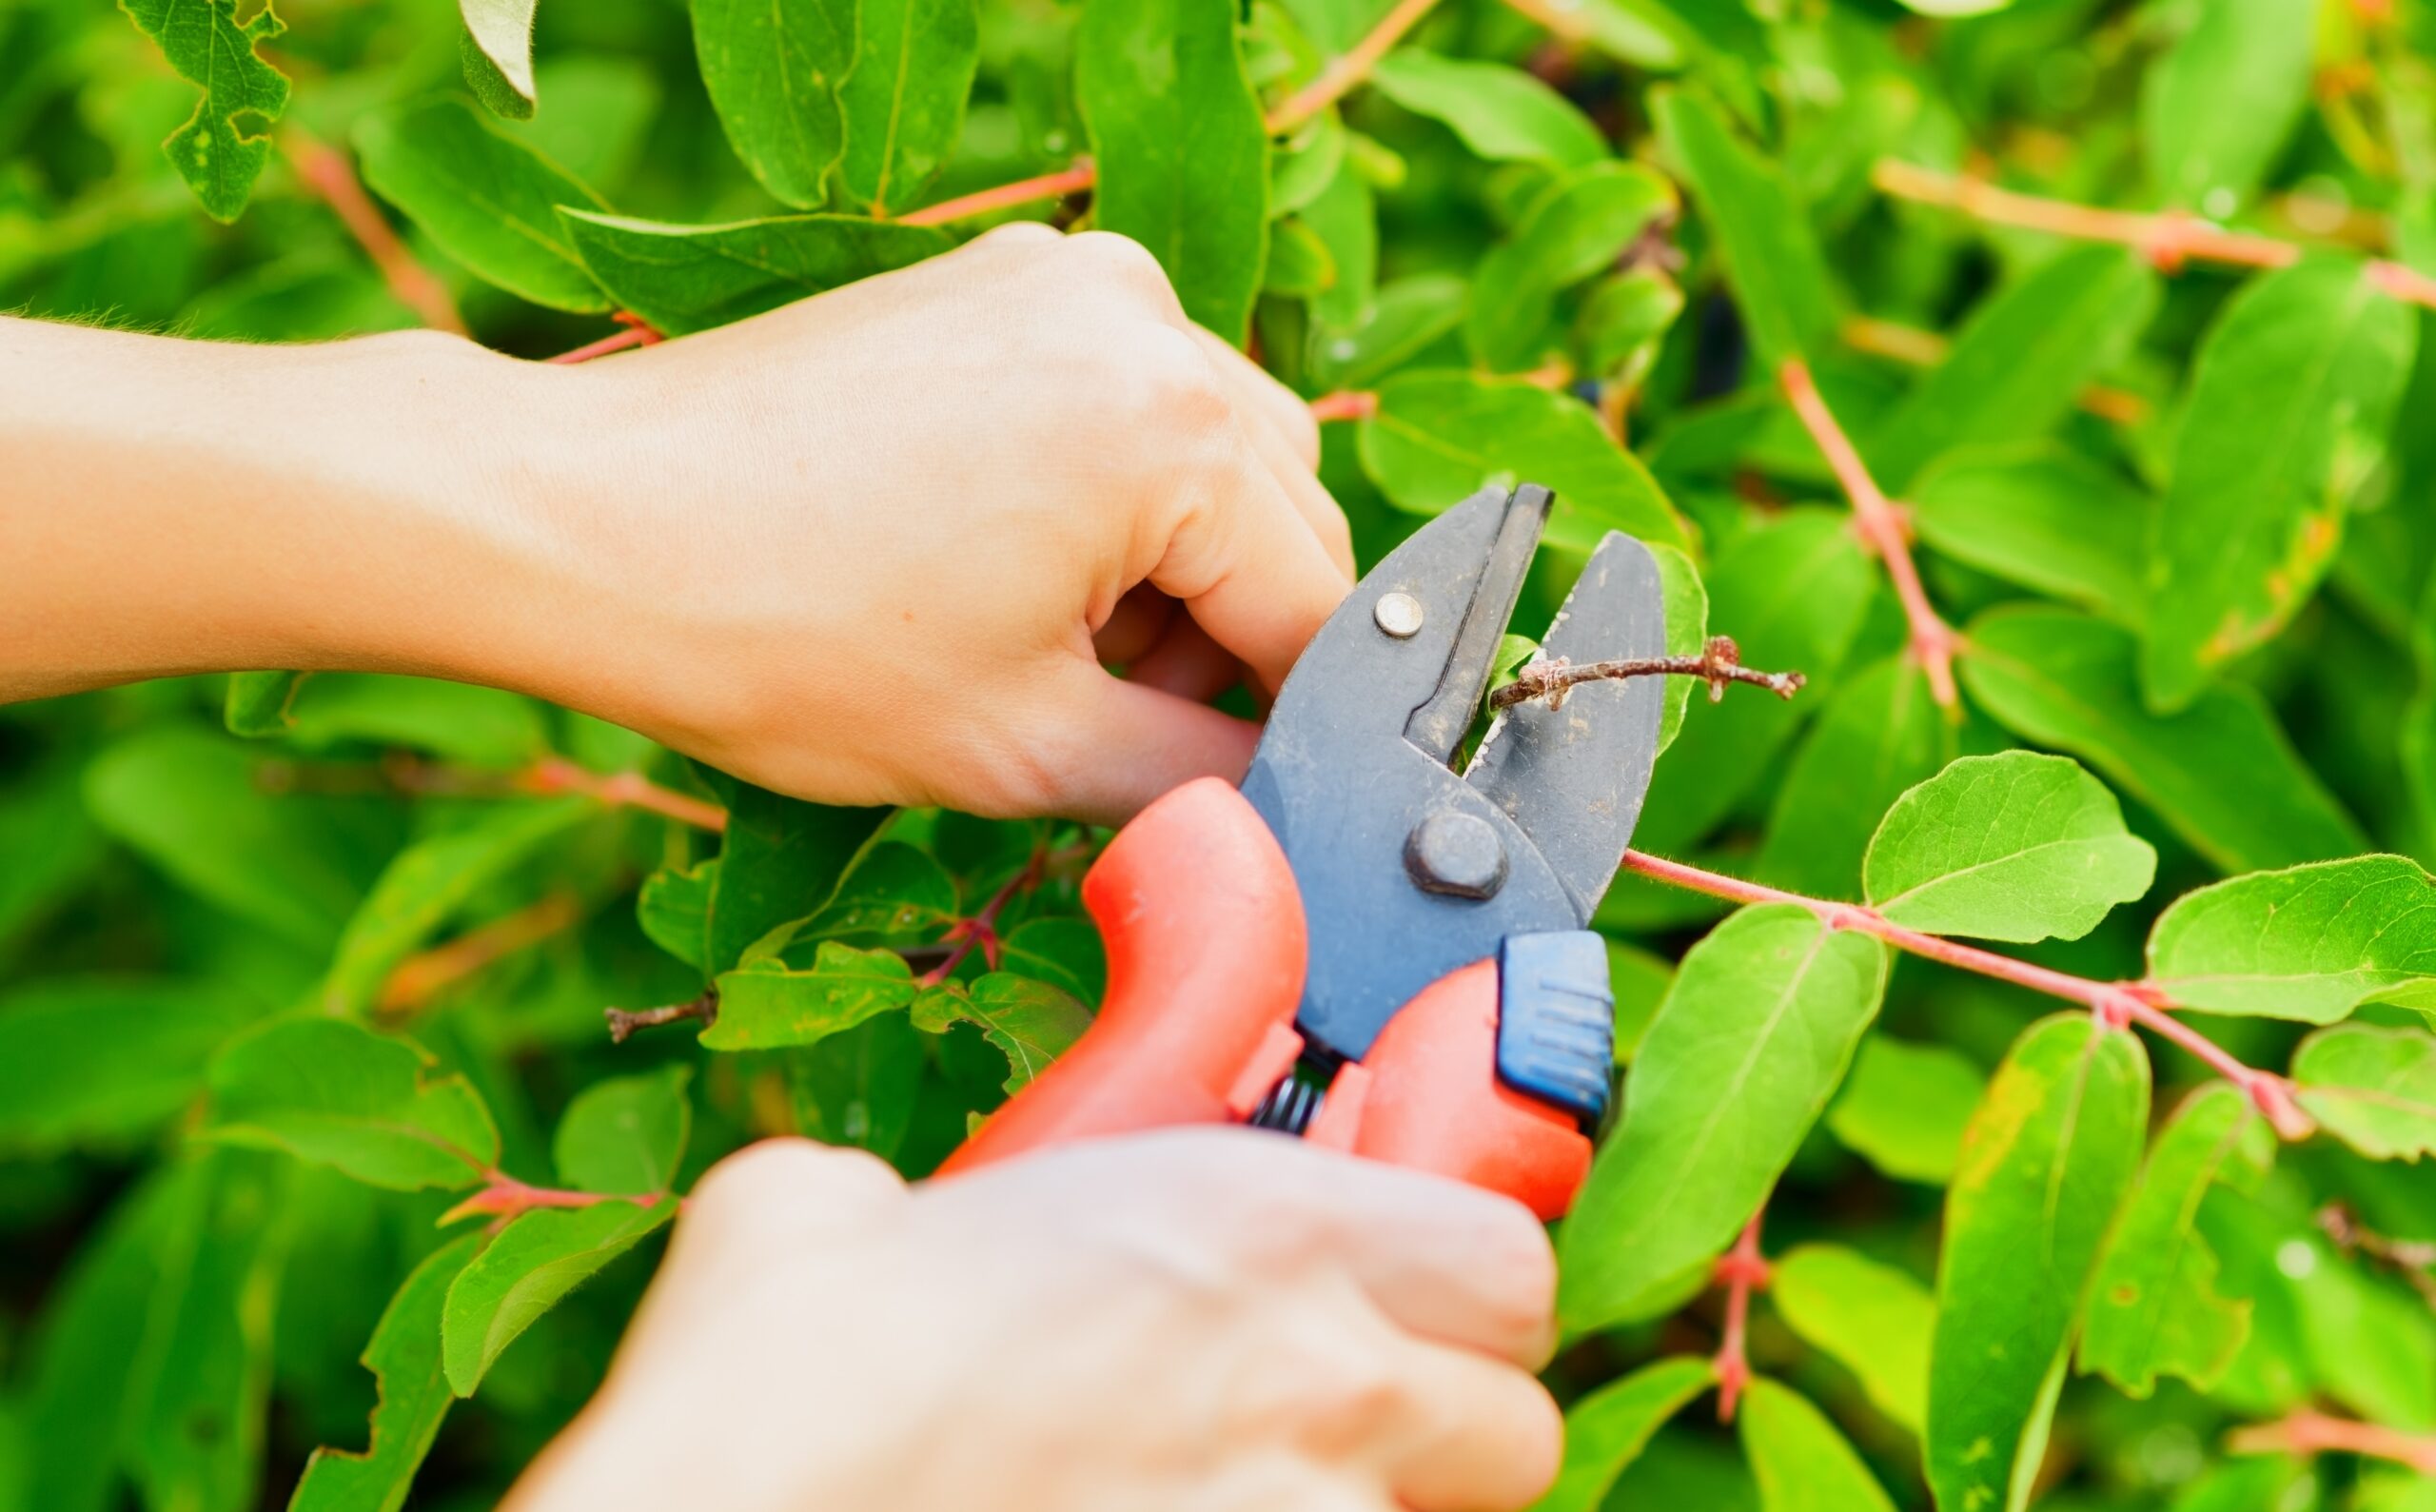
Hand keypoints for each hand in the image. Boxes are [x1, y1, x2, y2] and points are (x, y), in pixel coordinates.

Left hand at [499, 224, 1353, 823]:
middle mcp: (1137, 317)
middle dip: (1228, 638)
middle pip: (1277, 517)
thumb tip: (1280, 799)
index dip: (1292, 723)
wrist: (582, 529)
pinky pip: (1126, 396)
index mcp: (1169, 425)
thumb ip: (1198, 782)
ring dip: (1175, 566)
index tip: (1247, 791)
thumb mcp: (1023, 750)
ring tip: (1048, 649)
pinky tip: (1009, 565)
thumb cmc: (779, 638)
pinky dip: (1110, 493)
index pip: (1317, 604)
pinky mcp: (997, 282)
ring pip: (1212, 455)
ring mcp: (1063, 280)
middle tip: (1118, 729)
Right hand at [505, 1131, 1562, 1511]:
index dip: (1454, 1288)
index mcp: (1260, 1229)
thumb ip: (946, 1195)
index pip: (1501, 1259)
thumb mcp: (852, 1209)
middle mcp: (1323, 1383)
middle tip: (1309, 1424)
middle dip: (1428, 1428)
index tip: (1401, 1302)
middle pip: (1511, 1427)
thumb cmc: (793, 1388)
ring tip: (1197, 1499)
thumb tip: (886, 1216)